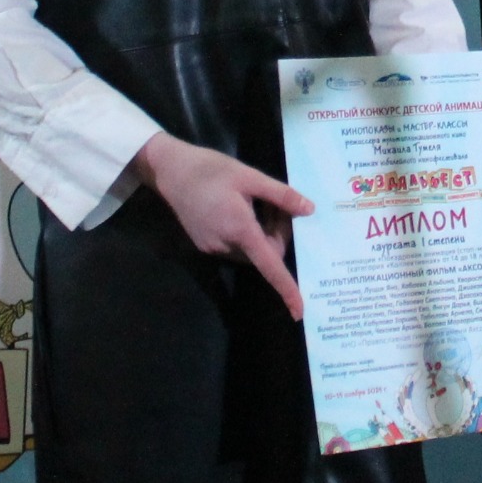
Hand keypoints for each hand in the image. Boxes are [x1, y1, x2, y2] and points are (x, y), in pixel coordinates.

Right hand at [134, 133, 313, 318]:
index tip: (299, 312)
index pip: (269, 267)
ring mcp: (212, 247)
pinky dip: (246, 234)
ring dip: (262, 234)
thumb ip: (281, 196)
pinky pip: (234, 247)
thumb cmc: (212, 170)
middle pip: (265, 255)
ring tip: (257, 203)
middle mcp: (225, 246)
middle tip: (277, 206)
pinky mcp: (204, 244)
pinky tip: (240, 207)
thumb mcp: (250, 176)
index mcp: (240, 231)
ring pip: (250, 252)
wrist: (171, 170)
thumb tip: (309, 210)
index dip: (286, 289)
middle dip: (278, 235)